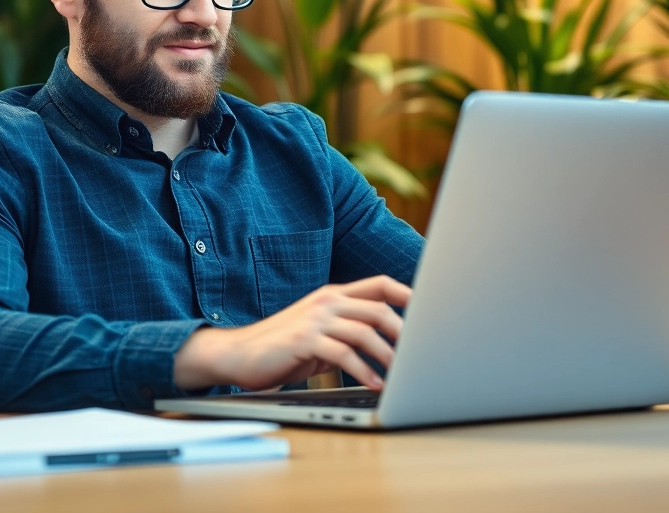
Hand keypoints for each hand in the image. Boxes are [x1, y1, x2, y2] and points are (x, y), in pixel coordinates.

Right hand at [172, 275, 410, 391]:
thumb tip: (386, 345)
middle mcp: (327, 302)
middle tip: (421, 354)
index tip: (430, 310)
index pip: (380, 284)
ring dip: (388, 356)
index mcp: (333, 295)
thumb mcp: (319, 332)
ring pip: (365, 332)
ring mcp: (315, 319)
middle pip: (379, 309)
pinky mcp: (305, 340)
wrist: (239, 353)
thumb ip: (348, 331)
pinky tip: (374, 384)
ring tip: (401, 375)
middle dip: (405, 333)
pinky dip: (364, 371)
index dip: (408, 294)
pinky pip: (344, 354)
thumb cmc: (282, 347)